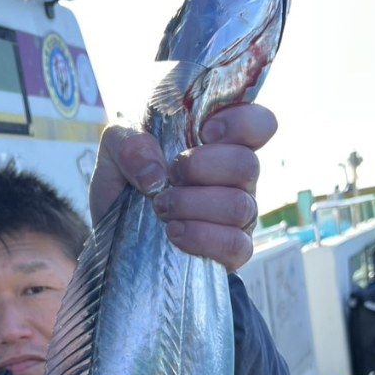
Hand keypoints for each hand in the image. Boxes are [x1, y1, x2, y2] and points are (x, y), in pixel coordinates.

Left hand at [89, 103, 277, 271]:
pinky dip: (201, 237)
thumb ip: (128, 143)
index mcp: (220, 144)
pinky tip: (174, 234)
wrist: (116, 239)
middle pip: (248, 165)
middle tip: (170, 176)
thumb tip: (156, 173)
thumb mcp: (114, 152)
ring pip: (239, 206)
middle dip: (201, 168)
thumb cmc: (127, 186)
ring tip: (161, 208)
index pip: (259, 124)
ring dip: (193, 205)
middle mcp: (236, 178)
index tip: (204, 132)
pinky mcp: (233, 252)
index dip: (240, 123)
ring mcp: (239, 216)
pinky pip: (236, 244)